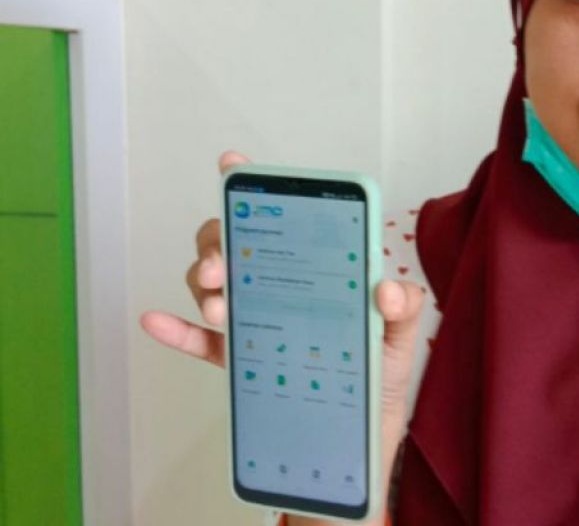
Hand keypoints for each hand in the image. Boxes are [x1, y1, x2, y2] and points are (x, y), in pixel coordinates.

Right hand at [140, 150, 424, 524]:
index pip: (283, 220)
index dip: (252, 189)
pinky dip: (175, 331)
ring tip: (218, 303)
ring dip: (203, 286)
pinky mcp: (239, 361)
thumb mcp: (400, 335)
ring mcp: (254, 321)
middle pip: (233, 245)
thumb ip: (402, 308)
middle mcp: (278, 286)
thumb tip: (385, 289)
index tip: (231, 166)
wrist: (361, 434)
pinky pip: (200, 343)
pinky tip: (155, 320)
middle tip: (220, 263)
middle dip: (217, 242)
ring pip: (212, 287)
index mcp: (315, 268)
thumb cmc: (380, 372)